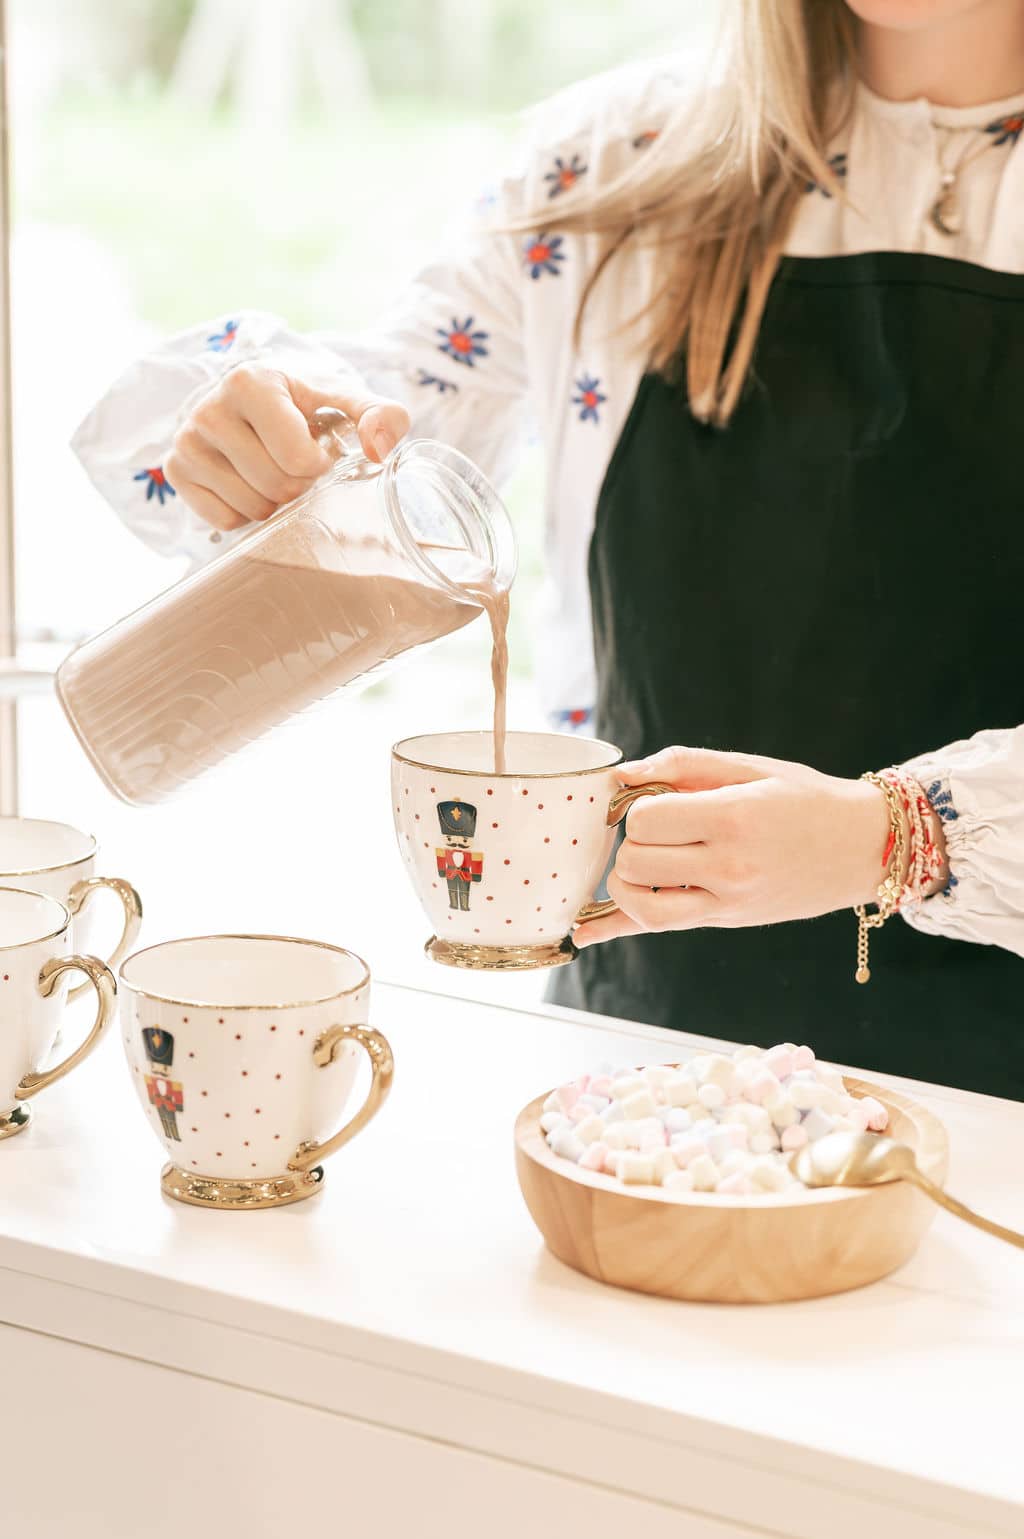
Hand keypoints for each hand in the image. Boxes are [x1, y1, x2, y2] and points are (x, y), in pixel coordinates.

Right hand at [165, 364, 409, 530]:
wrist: (254, 401)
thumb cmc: (305, 404)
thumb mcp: (347, 400)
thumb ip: (382, 416)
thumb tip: (379, 448)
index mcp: (250, 383)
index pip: (296, 458)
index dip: (317, 465)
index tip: (316, 448)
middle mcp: (208, 409)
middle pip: (276, 487)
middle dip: (297, 484)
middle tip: (295, 463)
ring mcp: (186, 442)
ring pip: (251, 508)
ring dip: (274, 501)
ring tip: (271, 469)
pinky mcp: (175, 472)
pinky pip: (225, 521)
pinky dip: (245, 513)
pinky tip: (247, 482)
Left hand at [574, 745, 894, 948]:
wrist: (863, 847)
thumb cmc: (806, 798)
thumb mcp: (751, 767)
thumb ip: (683, 765)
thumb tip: (623, 775)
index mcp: (733, 818)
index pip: (646, 819)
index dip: (637, 807)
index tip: (654, 800)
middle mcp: (729, 866)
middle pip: (635, 861)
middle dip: (631, 841)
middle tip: (655, 828)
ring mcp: (728, 901)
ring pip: (640, 904)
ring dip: (625, 880)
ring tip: (641, 861)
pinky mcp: (726, 920)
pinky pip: (660, 928)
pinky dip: (616, 930)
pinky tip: (583, 933)